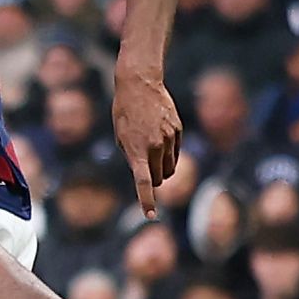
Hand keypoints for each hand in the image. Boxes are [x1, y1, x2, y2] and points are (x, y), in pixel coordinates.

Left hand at [112, 70, 183, 216]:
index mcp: (137, 150)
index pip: (144, 182)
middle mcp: (155, 146)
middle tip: (144, 169)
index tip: (151, 214)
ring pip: (169, 168)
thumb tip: (143, 173)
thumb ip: (131, 157)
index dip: (147, 200)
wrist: (139, 84)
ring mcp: (169, 139)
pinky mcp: (178, 130)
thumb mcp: (120, 136)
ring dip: (161, 169)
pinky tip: (159, 140)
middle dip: (153, 180)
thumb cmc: (124, 111)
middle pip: (159, 179)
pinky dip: (169, 154)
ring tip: (150, 152)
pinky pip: (176, 153)